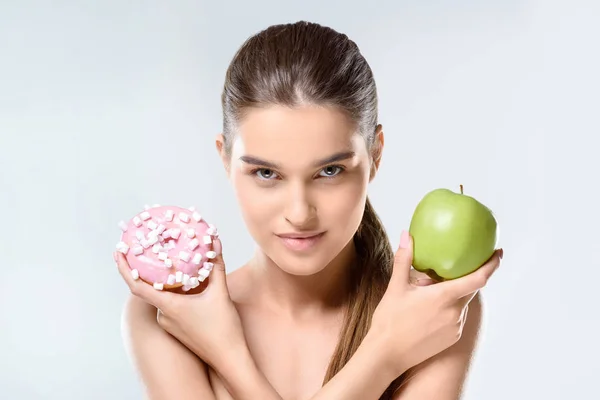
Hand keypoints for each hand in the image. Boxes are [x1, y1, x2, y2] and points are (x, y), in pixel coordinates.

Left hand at [115, 238, 246, 369]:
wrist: (229, 358)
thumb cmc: (223, 328)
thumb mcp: (220, 292)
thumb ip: (216, 265)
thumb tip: (215, 241)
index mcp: (169, 307)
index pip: (136, 286)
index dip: (124, 268)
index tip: (118, 253)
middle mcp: (164, 316)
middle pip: (152, 288)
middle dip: (154, 270)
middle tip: (155, 250)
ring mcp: (169, 324)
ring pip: (165, 297)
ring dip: (170, 282)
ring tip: (180, 266)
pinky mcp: (177, 330)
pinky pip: (172, 306)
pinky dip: (177, 294)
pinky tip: (190, 286)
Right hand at [370, 231, 502, 376]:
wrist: (387, 355)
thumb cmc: (390, 321)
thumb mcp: (396, 287)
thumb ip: (404, 259)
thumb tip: (407, 235)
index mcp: (444, 297)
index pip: (478, 278)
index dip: (491, 264)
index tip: (499, 252)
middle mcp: (455, 313)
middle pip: (470, 289)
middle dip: (466, 276)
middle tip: (453, 266)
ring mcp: (455, 327)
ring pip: (461, 303)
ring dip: (453, 293)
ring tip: (429, 291)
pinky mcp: (453, 338)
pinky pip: (457, 317)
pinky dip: (449, 308)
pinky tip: (429, 308)